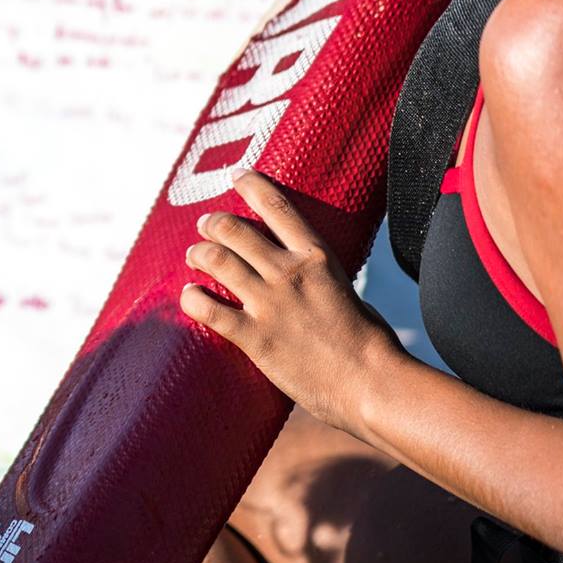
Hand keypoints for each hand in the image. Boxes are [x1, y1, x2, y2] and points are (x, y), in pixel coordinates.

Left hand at [180, 170, 404, 433]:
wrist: (373, 384)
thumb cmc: (370, 344)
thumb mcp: (346, 291)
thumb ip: (317, 277)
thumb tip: (304, 273)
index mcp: (316, 257)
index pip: (276, 206)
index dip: (251, 185)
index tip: (236, 177)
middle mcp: (289, 273)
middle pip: (234, 230)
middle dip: (213, 223)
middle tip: (205, 226)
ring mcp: (270, 304)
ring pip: (216, 261)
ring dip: (198, 254)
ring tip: (193, 256)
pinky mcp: (256, 338)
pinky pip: (209, 309)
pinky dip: (192, 299)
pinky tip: (189, 296)